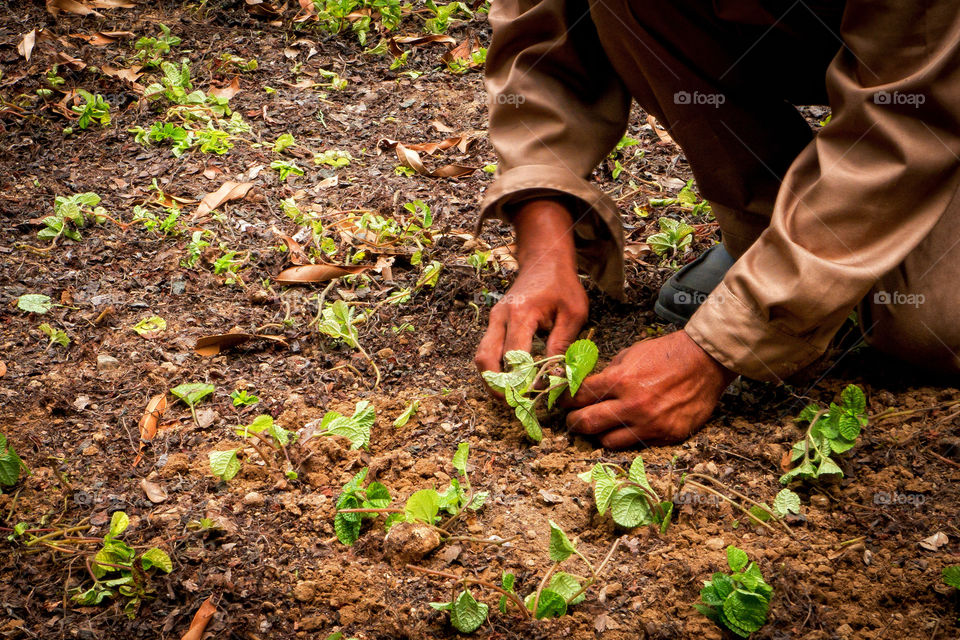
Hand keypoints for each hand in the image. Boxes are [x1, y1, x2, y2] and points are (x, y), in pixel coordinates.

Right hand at [475, 200, 587, 390]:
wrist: (545, 260)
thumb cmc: (562, 286)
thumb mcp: (573, 313)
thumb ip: (563, 344)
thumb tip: (555, 376)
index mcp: (521, 314)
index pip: (514, 356)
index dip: (522, 380)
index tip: (535, 396)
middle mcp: (500, 317)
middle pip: (486, 360)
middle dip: (497, 387)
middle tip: (515, 404)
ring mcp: (493, 320)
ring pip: (481, 357)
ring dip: (492, 380)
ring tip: (511, 397)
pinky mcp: (494, 323)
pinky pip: (487, 350)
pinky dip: (495, 369)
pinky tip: (511, 380)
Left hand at [564, 331, 736, 447]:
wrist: (705, 362)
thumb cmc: (666, 354)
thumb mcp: (631, 354)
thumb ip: (608, 373)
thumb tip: (585, 386)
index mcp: (619, 381)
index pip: (578, 397)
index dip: (564, 400)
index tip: (560, 402)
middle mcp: (631, 406)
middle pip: (586, 423)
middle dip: (573, 422)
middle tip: (571, 420)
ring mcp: (649, 424)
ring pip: (607, 442)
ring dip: (598, 434)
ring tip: (599, 427)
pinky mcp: (666, 436)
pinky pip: (635, 445)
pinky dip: (626, 438)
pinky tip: (624, 429)